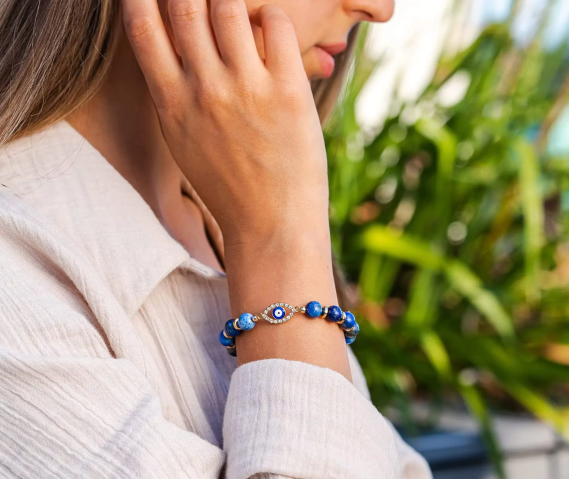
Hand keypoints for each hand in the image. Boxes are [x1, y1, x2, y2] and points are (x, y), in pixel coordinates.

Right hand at [122, 0, 329, 247]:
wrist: (272, 228)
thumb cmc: (230, 189)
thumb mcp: (186, 145)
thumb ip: (175, 96)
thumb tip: (174, 52)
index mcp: (172, 105)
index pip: (141, 26)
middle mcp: (204, 92)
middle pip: (184, 3)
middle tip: (204, 3)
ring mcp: (246, 91)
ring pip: (229, 4)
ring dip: (233, 1)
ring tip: (242, 18)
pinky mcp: (288, 93)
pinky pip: (277, 25)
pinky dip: (272, 17)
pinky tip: (272, 33)